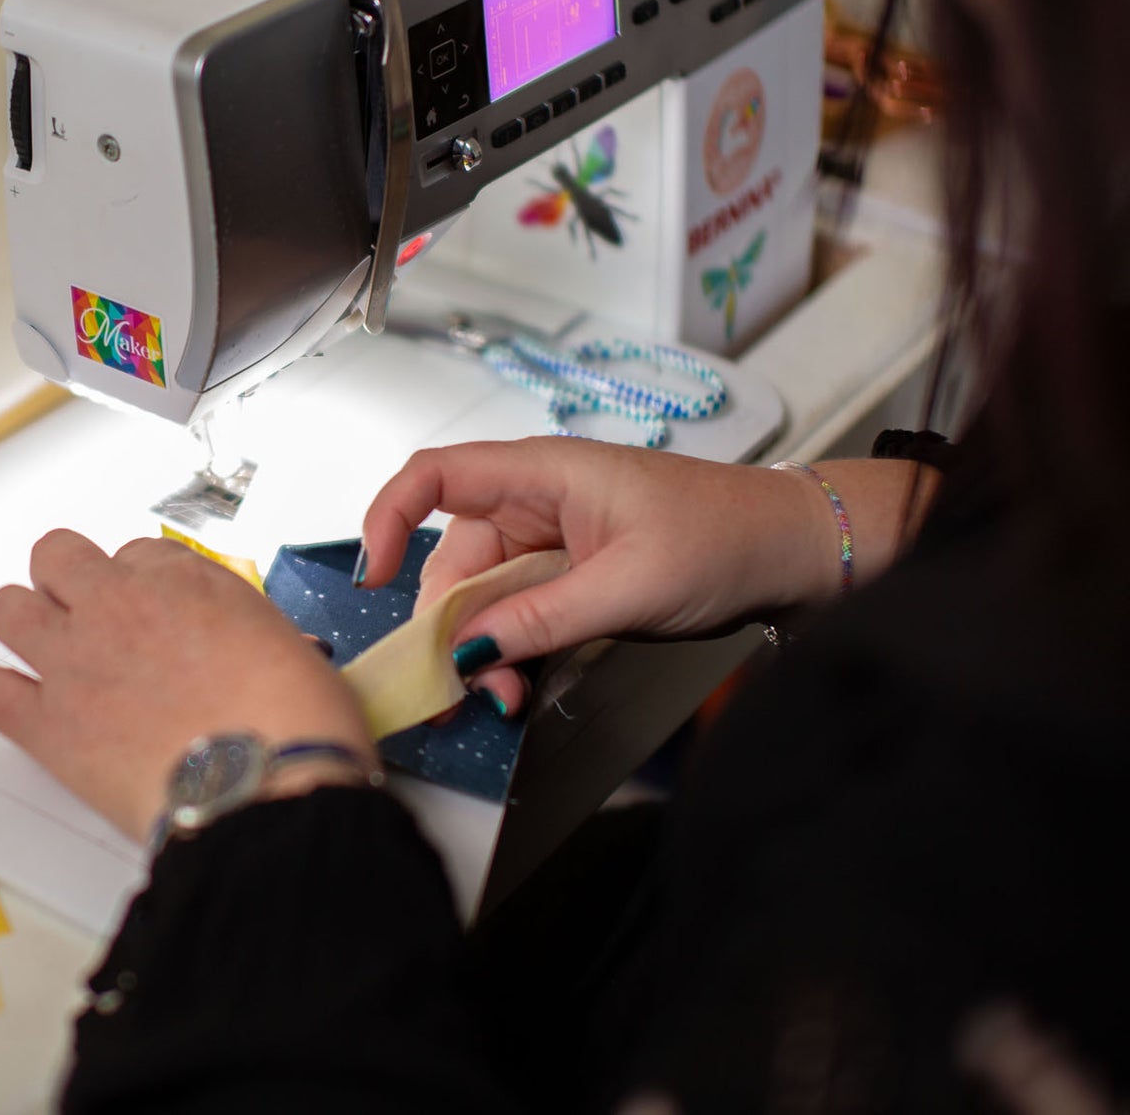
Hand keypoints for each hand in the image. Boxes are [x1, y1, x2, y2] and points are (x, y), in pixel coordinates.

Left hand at [0, 531, 373, 840]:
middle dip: (68, 580)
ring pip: (8, 609)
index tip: (152, 609)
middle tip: (88, 613)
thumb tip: (229, 645)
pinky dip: (2, 696)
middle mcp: (117, 605)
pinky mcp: (49, 725)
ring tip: (45, 650)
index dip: (142, 583)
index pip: (139, 553)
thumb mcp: (284, 644)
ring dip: (24, 624)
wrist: (264, 785)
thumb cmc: (291, 722)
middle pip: (57, 556)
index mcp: (182, 579)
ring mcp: (74, 661)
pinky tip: (23, 705)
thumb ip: (237, 630)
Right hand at [359, 438, 850, 713]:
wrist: (794, 549)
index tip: (376, 578)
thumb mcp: (628, 587)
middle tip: (463, 688)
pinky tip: (519, 684)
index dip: (388, 517)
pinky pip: (516, 611)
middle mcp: (534, 500)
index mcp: (543, 472)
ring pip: (482, 594)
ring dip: (481, 648)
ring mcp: (550, 540)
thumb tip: (466, 650)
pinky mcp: (568, 574)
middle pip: (452, 557)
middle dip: (448, 624)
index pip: (434, 475)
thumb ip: (541, 619)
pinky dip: (510, 648)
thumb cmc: (726, 537)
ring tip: (504, 698)